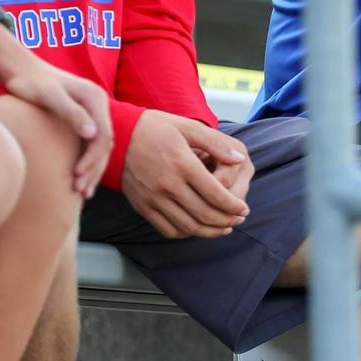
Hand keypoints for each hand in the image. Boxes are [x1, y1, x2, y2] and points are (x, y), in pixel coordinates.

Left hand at [0, 29, 111, 196]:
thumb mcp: (49, 96)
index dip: (93, 158)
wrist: (19, 69)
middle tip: (80, 191)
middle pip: (104, 143)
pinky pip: (89, 142)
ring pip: (99, 145)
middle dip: (94, 168)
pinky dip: (86, 161)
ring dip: (92, 169)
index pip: (103, 135)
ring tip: (81, 191)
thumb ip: (71, 112)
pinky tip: (78, 177)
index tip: (78, 175)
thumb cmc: (30, 81)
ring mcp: (90, 110)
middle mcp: (97, 103)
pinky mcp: (80, 116)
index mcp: (94, 97)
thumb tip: (93, 135)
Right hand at [120, 111, 253, 238]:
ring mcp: (154, 199)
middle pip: (205, 214)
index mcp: (182, 164)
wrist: (117, 135)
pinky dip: (186, 233)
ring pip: (188, 227)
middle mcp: (168, 185)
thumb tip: (238, 158)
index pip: (216, 194)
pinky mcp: (142, 206)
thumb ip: (215, 143)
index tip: (243, 209)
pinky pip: (168, 229)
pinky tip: (196, 228)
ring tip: (223, 228)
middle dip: (226, 221)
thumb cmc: (154, 127)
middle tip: (238, 221)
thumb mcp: (187, 126)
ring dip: (209, 232)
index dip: (234, 206)